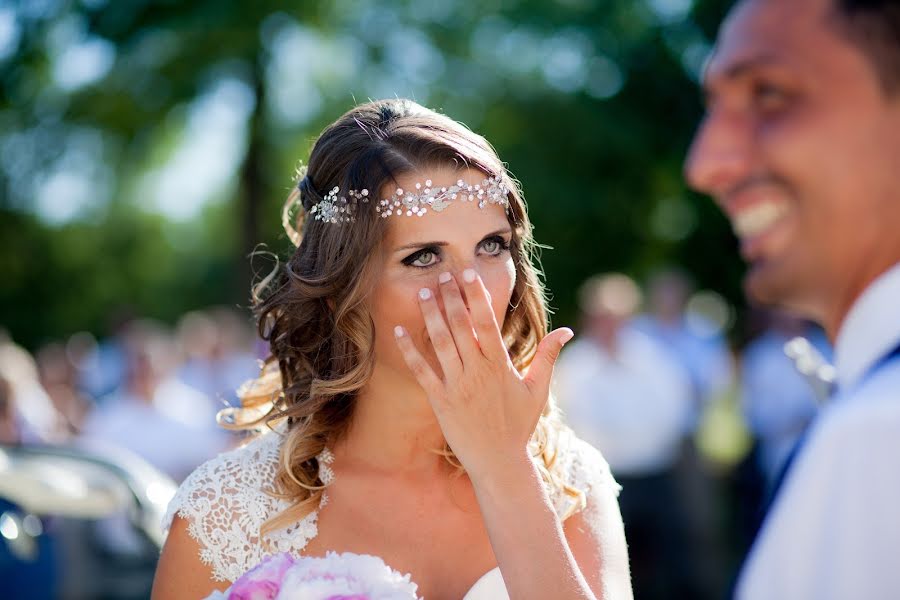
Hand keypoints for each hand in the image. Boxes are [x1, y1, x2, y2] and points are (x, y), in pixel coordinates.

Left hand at [393, 268, 573, 483]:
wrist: (499, 462)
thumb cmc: (519, 425)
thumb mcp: (537, 390)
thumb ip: (548, 357)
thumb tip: (568, 331)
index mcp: (499, 365)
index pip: (486, 321)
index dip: (475, 295)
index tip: (467, 273)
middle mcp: (477, 371)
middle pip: (461, 326)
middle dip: (450, 297)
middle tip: (441, 274)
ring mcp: (457, 385)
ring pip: (440, 343)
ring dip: (430, 315)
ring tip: (421, 291)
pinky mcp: (440, 400)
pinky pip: (421, 371)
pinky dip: (409, 350)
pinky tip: (399, 330)